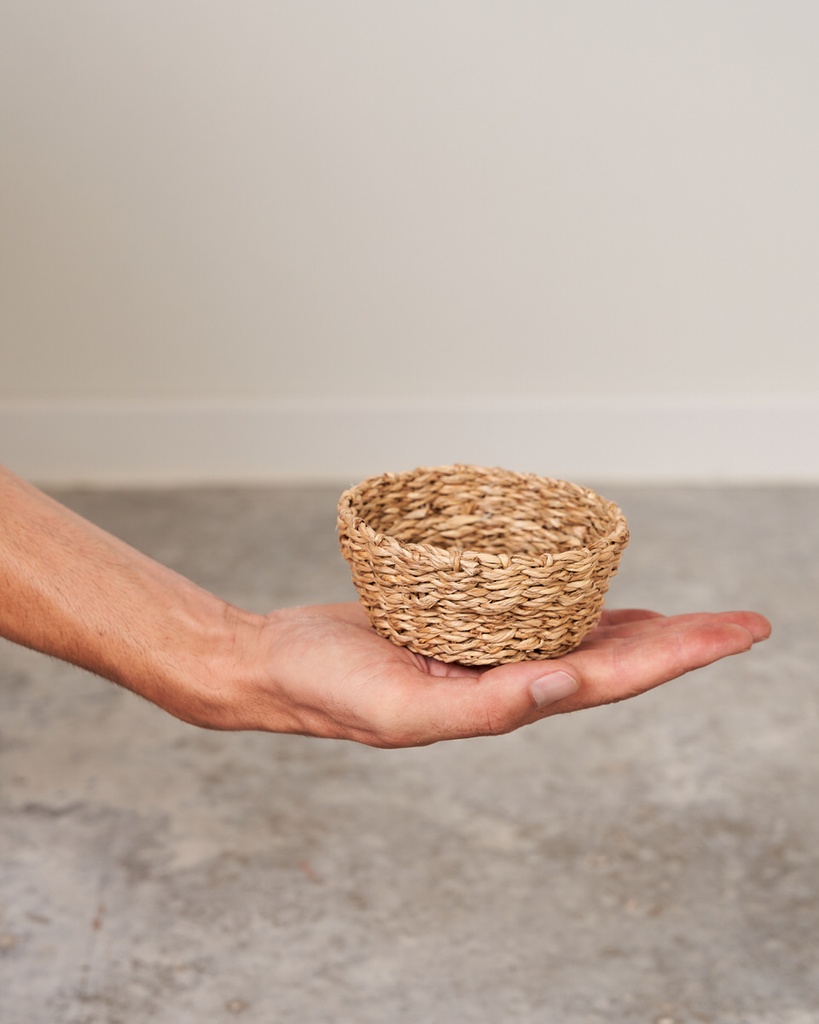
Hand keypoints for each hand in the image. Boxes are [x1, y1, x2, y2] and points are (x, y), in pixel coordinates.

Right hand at [213, 603, 770, 746]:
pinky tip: (596, 592)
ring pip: (583, 636)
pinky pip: (536, 611)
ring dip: (642, 629)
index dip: (682, 655)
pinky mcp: (464, 625)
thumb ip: (488, 706)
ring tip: (692, 617)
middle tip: (743, 620)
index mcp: (508, 702)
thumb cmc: (331, 690)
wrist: (279, 664)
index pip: (616, 678)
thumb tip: (570, 684)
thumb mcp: (406, 709)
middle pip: (616, 658)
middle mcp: (510, 679)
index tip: (741, 631)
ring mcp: (489, 653)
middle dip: (683, 642)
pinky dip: (578, 601)